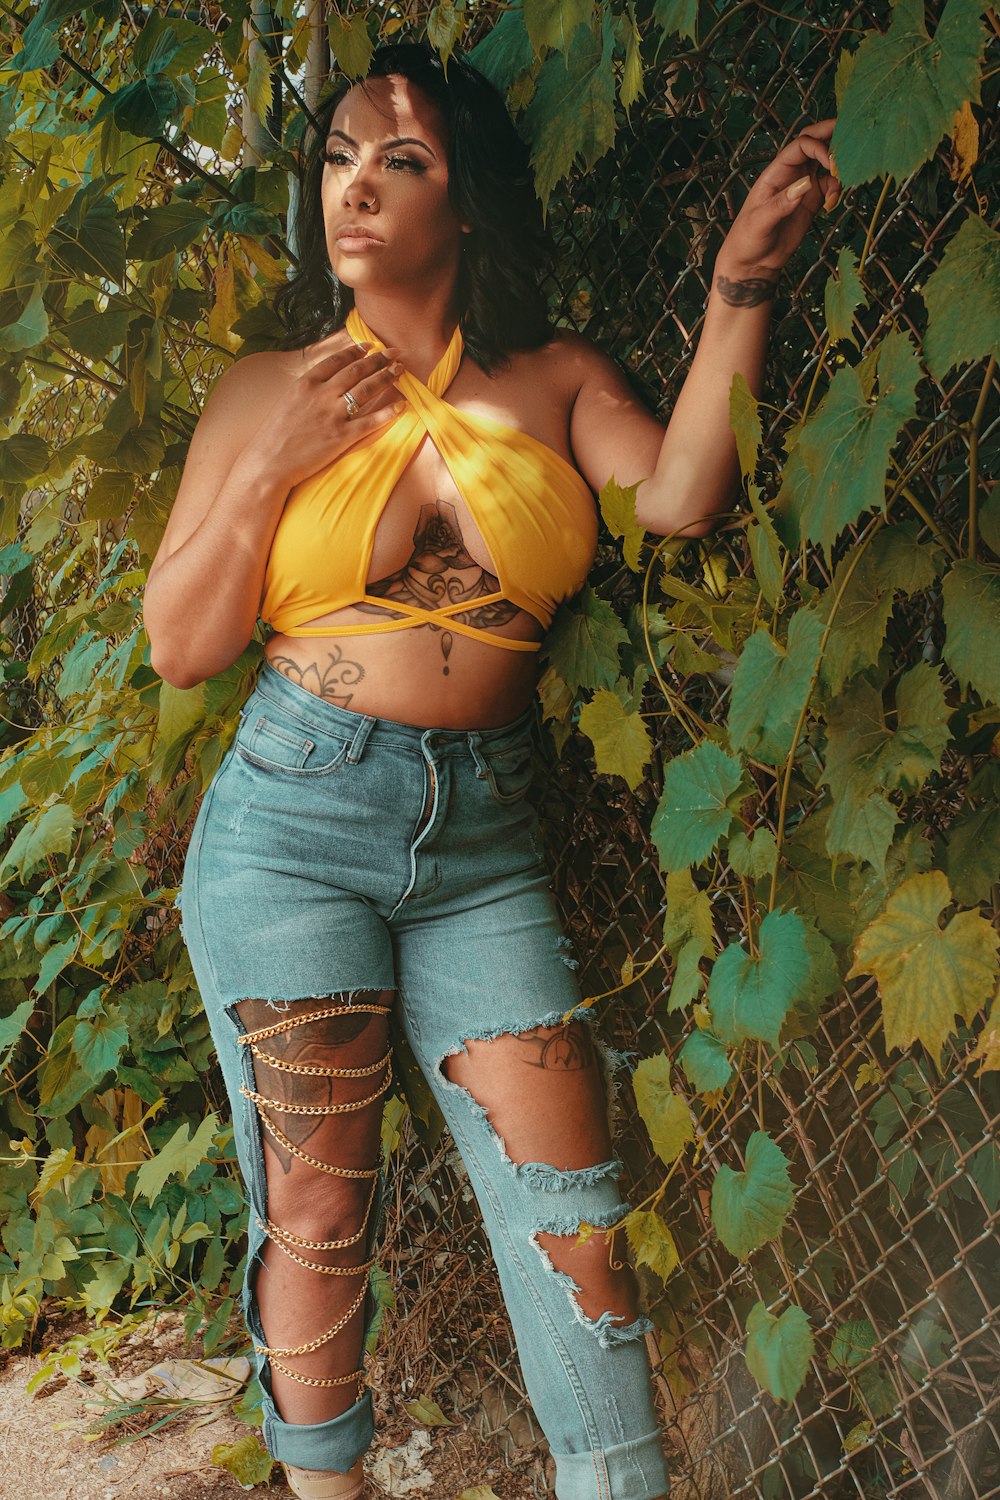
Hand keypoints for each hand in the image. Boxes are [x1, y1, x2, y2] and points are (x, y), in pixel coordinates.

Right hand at [249, 337, 404, 488]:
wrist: (269, 462)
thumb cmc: (274, 435)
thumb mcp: (288, 401)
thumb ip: (307, 389)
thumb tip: (325, 381)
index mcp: (306, 383)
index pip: (337, 360)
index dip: (356, 351)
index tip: (370, 346)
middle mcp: (322, 395)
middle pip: (357, 371)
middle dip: (379, 359)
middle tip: (394, 353)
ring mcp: (333, 415)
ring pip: (366, 390)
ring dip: (386, 378)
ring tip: (400, 371)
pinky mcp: (341, 437)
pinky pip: (370, 422)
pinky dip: (387, 413)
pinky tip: (400, 406)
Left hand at [714, 118, 841, 282]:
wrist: (753, 263)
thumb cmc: (747, 239)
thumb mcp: (760, 221)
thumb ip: (782, 203)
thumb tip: (806, 184)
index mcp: (776, 172)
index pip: (800, 145)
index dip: (817, 147)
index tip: (830, 162)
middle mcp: (791, 174)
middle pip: (813, 144)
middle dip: (831, 135)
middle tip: (852, 134)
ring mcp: (803, 187)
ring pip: (825, 163)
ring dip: (838, 165)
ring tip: (845, 177)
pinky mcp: (812, 202)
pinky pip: (830, 187)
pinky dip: (837, 190)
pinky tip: (833, 202)